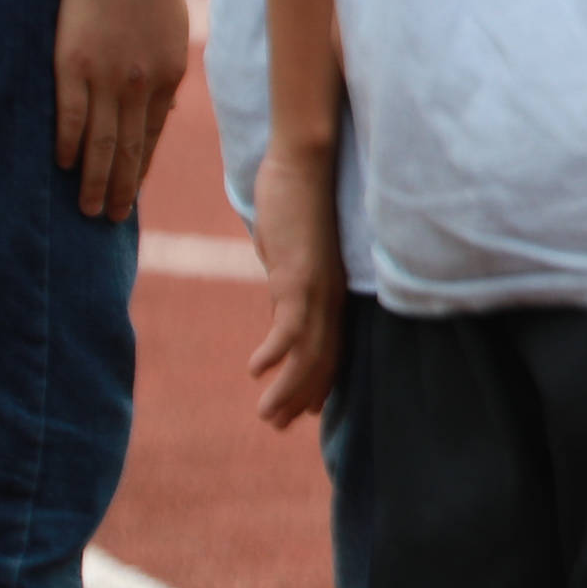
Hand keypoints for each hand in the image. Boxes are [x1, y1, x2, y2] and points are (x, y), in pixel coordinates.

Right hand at [52, 0, 183, 220]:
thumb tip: (156, 104)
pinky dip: (69, 145)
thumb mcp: (170, 33)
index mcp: (167, 77)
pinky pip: (72, 116)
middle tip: (111, 219)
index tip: (132, 193)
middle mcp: (141, 85)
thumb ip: (161, 71)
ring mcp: (108, 77)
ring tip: (89, 208)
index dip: (141, 168)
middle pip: (130, 149)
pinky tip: (64, 166)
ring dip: (96, 180)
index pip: (152, 136)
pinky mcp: (74, 65)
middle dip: (121, 188)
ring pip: (103, 143)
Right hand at [244, 144, 345, 429]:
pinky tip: (256, 369)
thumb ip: (286, 281)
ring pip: (309, 350)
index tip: (300, 412)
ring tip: (266, 415)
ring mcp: (317, 286)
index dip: (316, 382)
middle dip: (300, 396)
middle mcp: (330, 295)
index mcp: (329, 291)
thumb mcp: (288, 253)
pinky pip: (291, 321)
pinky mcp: (300, 274)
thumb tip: (278, 301)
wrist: (307, 162)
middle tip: (276, 424)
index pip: (328, 347)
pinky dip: (275, 350)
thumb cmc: (297, 203)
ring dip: (287, 387)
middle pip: (323, 358)